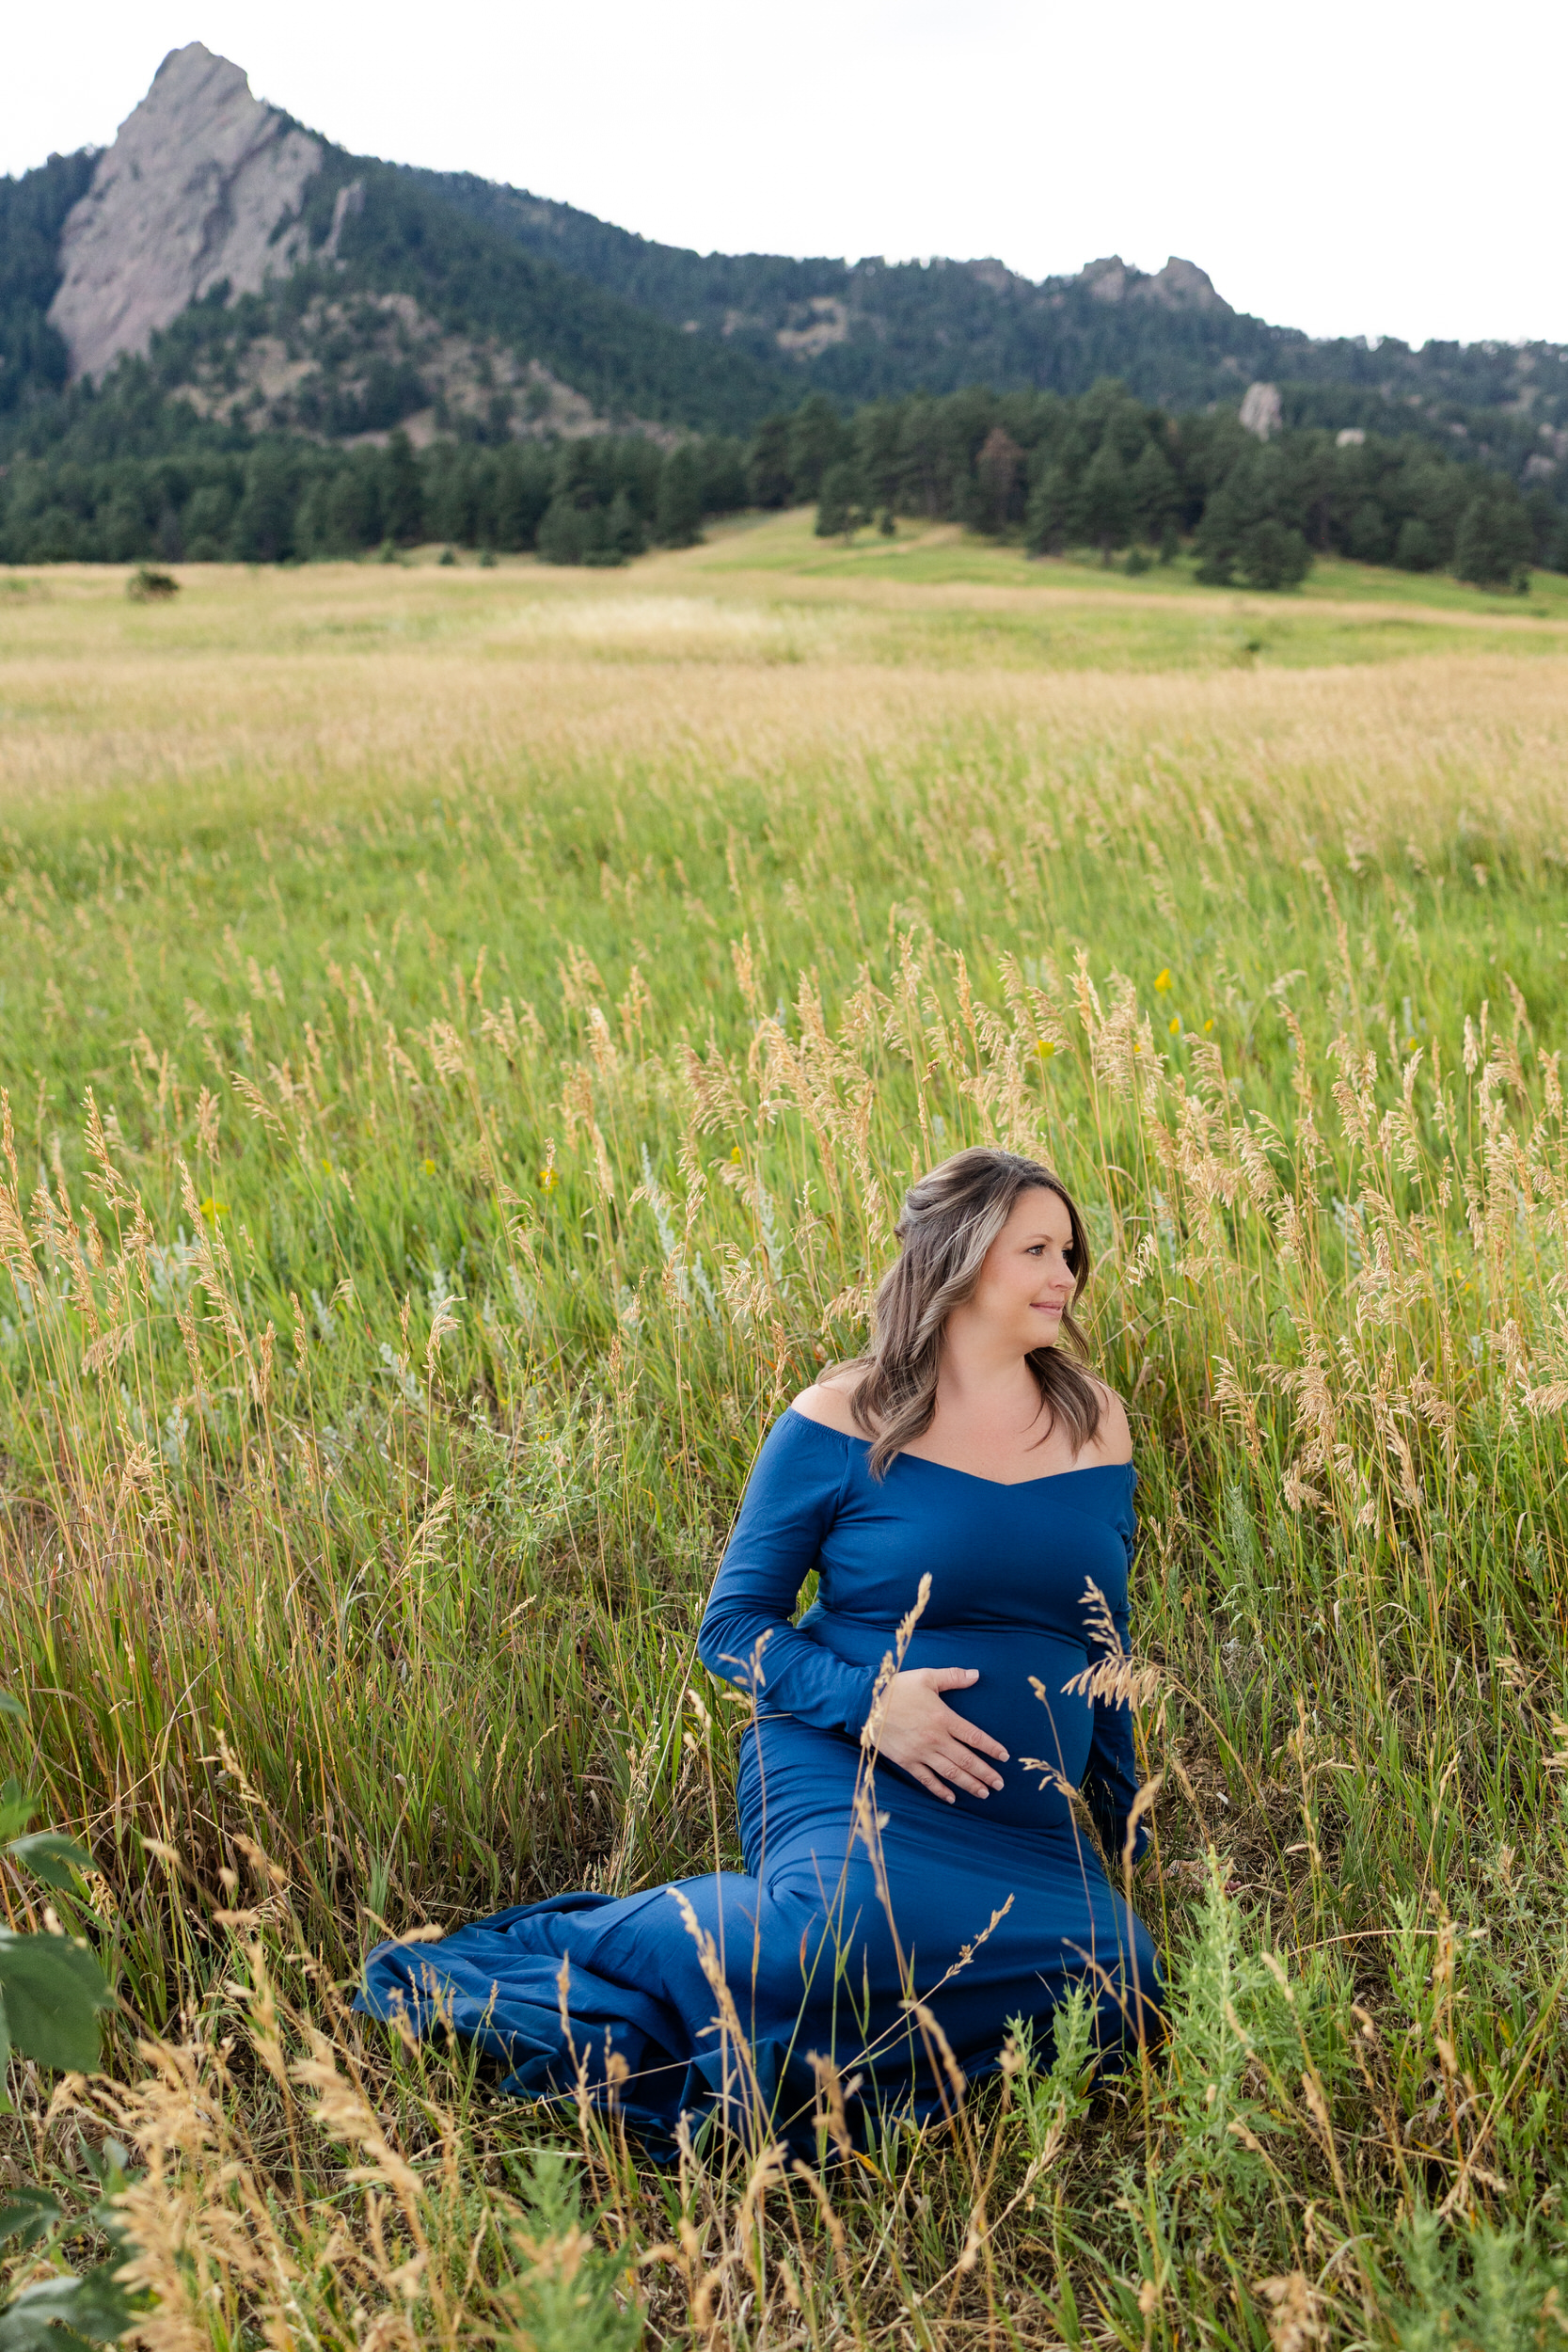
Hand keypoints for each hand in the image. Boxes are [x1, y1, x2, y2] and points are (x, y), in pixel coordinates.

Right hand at [870, 1668, 1008, 1803]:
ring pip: (951, 1772)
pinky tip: (952, 1798)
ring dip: (969, 1784)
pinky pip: (927, 1779)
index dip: (991, 1748)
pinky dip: (940, 1790)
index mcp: (943, 1718)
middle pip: (966, 1759)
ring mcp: (921, 1752)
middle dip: (986, 1773)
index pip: (974, 1736)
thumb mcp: (926, 1677)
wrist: (865, 1703)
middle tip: (1000, 1784)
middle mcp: (935, 1738)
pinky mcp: (907, 1761)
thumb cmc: (897, 1688)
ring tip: (984, 1793)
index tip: (1004, 1756)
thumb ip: (953, 1677)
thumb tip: (977, 1674)